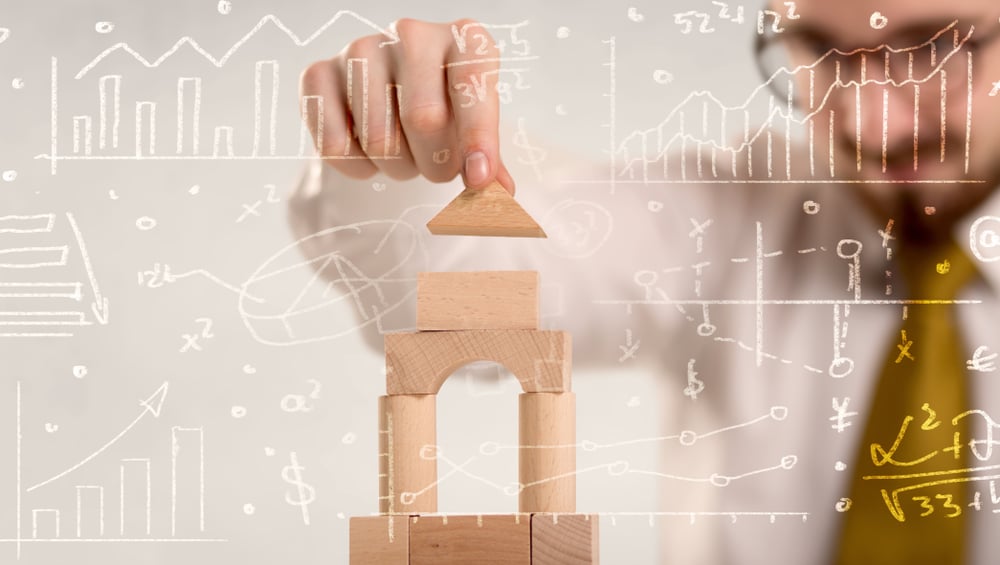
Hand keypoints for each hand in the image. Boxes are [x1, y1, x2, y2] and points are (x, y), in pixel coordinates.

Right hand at [299, 18, 514, 192]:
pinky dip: (358, 167)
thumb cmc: (446, 108)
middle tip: (437, 167)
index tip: (477, 181)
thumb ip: (488, 159)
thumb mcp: (474, 126)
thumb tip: (500, 195)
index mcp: (462, 38)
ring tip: (404, 152)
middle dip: (434, 163)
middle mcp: (411, 33)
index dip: (477, 138)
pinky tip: (367, 149)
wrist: (390, 90)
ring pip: (379, 139)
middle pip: (423, 119)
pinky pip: (335, 145)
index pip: (473, 86)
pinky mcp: (317, 73)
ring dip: (398, 168)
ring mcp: (360, 49)